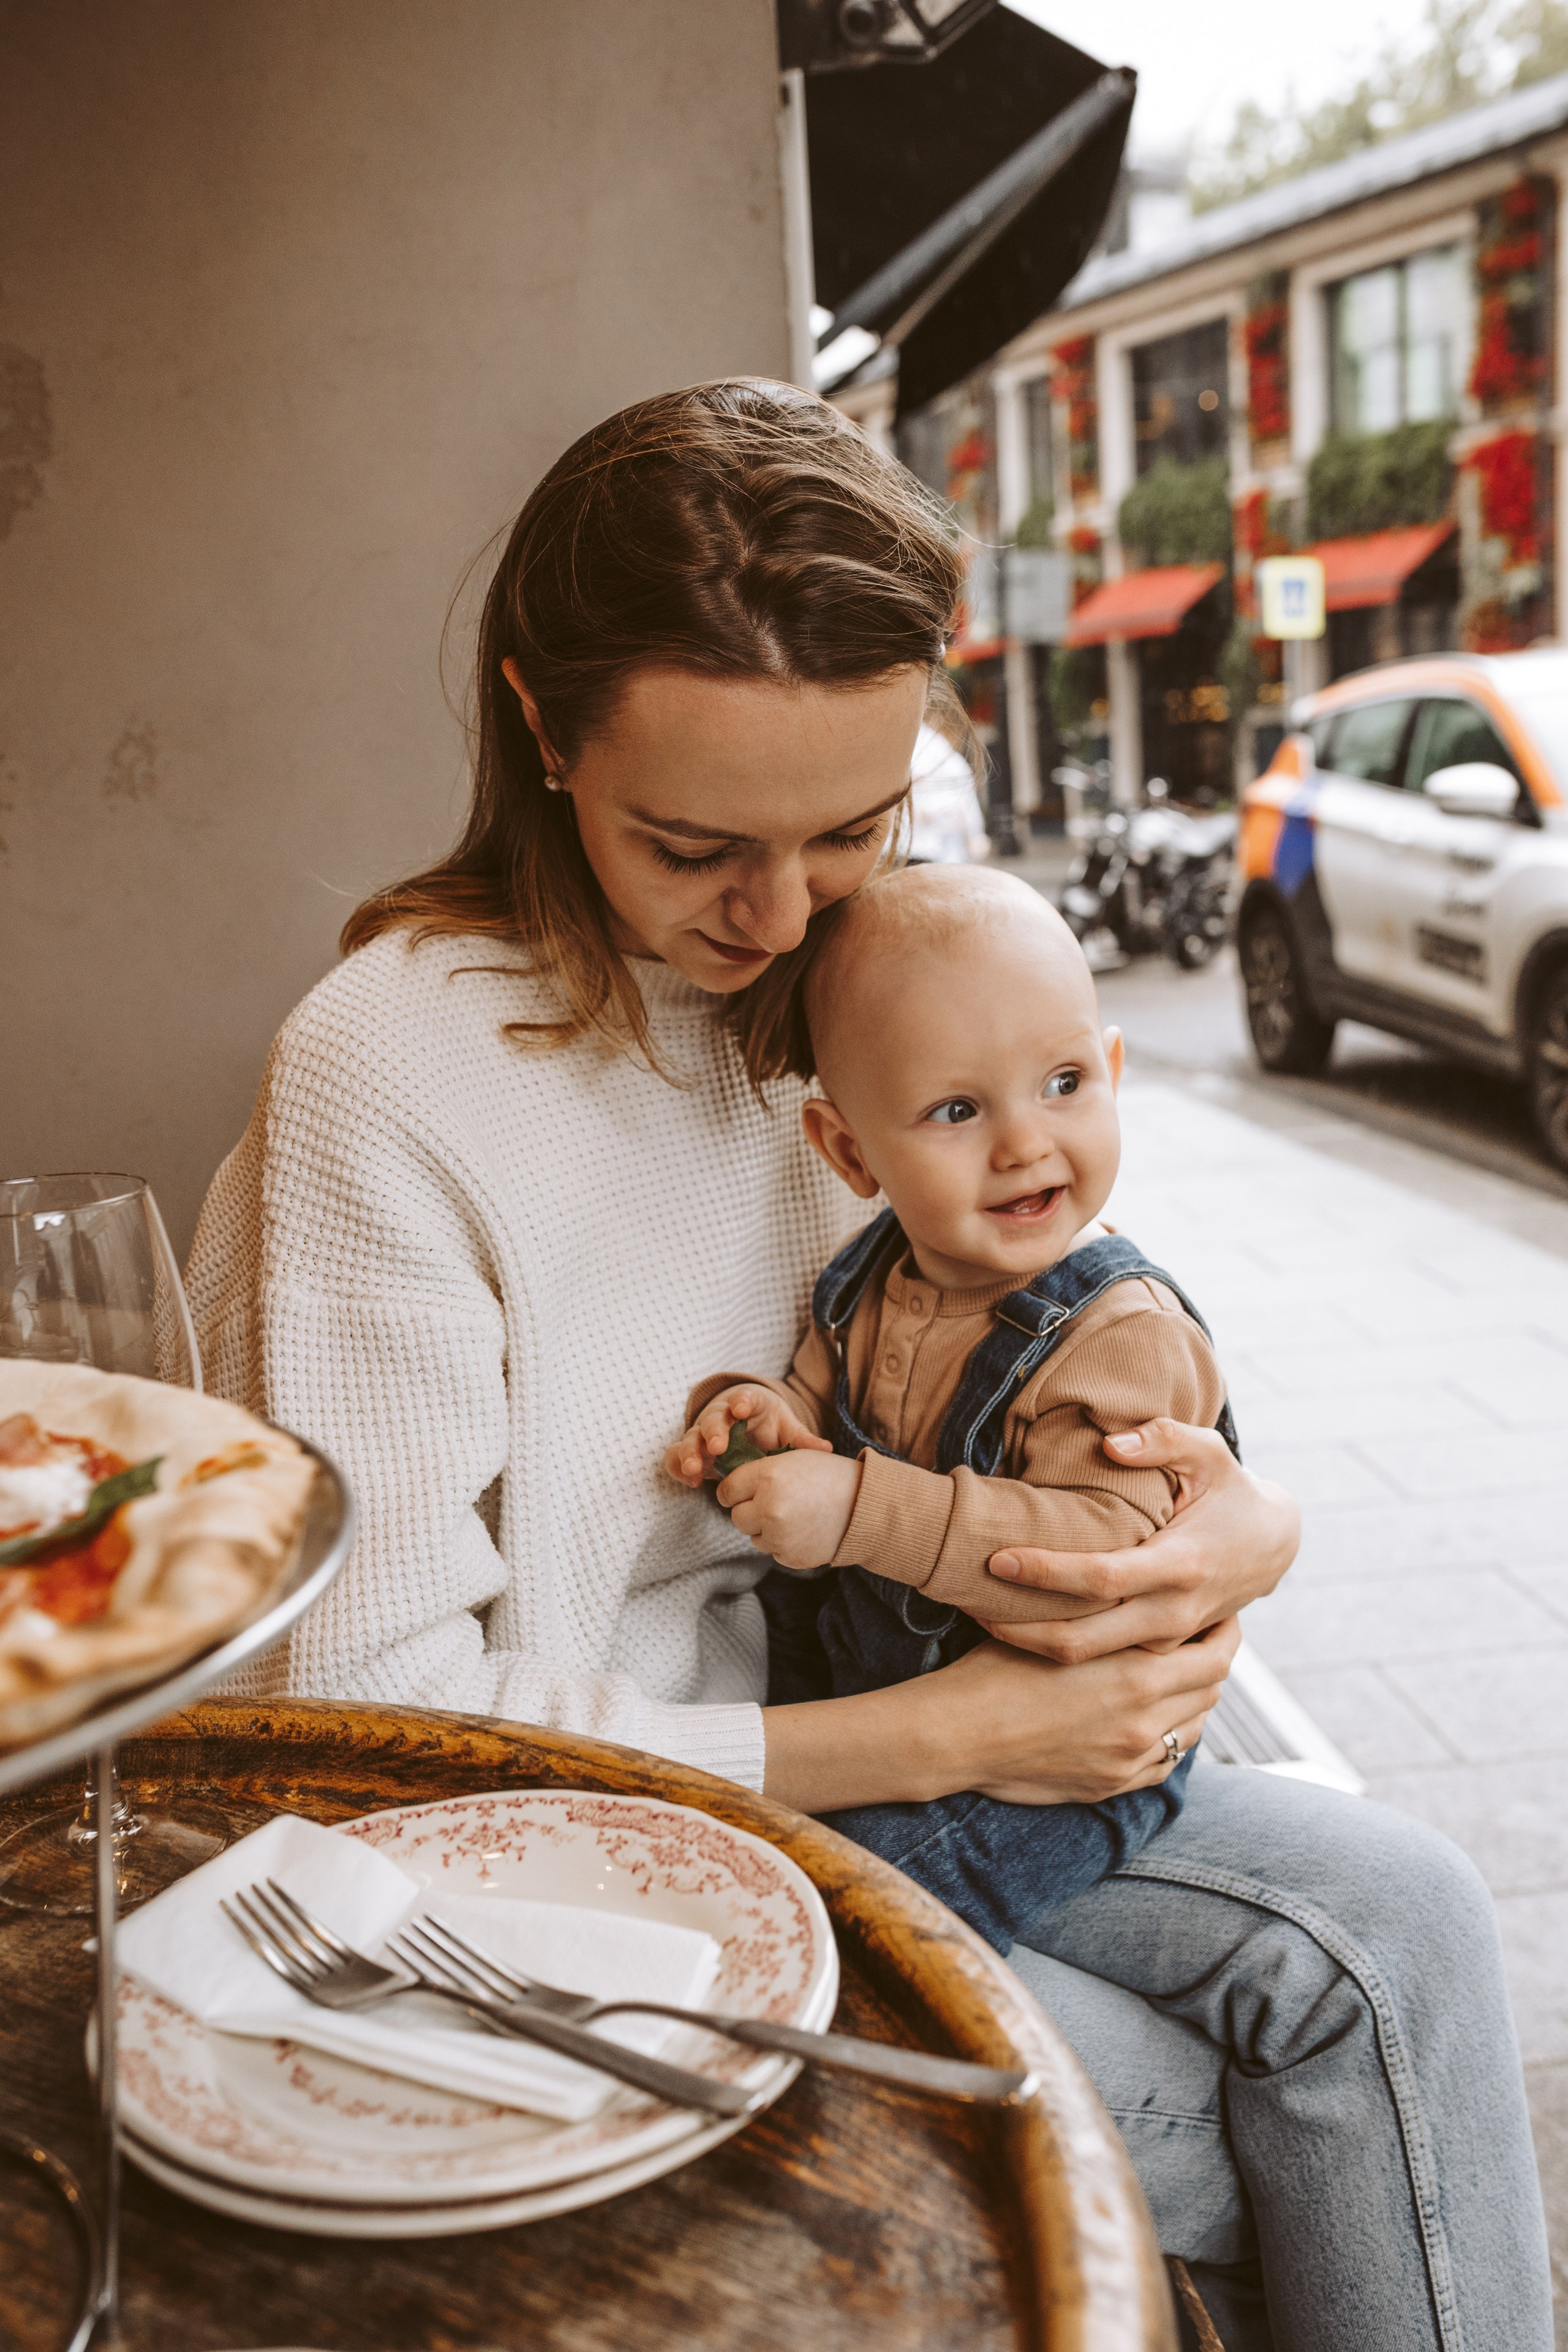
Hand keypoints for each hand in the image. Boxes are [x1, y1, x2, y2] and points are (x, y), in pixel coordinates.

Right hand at [664, 1384, 832, 1489]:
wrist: (745, 1422)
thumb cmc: (768, 1423)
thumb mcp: (786, 1427)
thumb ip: (801, 1439)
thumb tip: (827, 1449)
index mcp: (748, 1404)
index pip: (743, 1398)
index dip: (741, 1401)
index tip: (742, 1408)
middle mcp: (721, 1416)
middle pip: (713, 1419)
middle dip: (714, 1431)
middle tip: (718, 1446)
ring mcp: (703, 1433)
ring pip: (691, 1438)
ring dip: (690, 1452)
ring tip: (693, 1468)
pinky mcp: (692, 1450)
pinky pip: (677, 1456)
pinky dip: (678, 1466)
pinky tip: (689, 1481)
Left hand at [718, 1450, 860, 1570]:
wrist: (864, 1506)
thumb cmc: (828, 1476)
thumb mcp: (793, 1459)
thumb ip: (759, 1472)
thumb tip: (730, 1489)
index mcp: (768, 1477)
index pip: (727, 1490)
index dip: (733, 1491)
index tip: (741, 1493)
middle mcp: (769, 1508)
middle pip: (737, 1517)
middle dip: (750, 1511)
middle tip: (772, 1503)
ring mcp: (779, 1536)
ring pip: (754, 1537)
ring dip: (766, 1529)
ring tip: (794, 1515)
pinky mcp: (790, 1557)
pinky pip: (773, 1551)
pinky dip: (783, 1543)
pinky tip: (804, 1529)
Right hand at [944, 1615, 1239, 1803]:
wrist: (957, 1734)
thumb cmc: (995, 1670)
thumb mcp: (1059, 1629)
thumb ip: (1109, 1622)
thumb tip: (1138, 1600)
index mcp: (1137, 1674)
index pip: (1215, 1651)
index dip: (1224, 1629)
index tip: (1218, 1612)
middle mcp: (1145, 1720)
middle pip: (1211, 1689)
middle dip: (1215, 1661)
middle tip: (1208, 1640)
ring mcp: (1130, 1758)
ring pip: (1192, 1727)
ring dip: (1193, 1701)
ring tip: (1180, 1678)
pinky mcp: (1111, 1785)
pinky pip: (1164, 1763)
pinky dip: (1169, 1739)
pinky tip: (1154, 1722)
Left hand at [980, 1418, 1298, 1662]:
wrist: (1273, 1545)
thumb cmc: (1230, 1491)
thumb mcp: (1210, 1453)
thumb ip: (1164, 1438)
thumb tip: (1112, 1443)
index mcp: (1180, 1565)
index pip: (1102, 1578)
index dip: (1048, 1572)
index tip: (998, 1557)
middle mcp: (1172, 1612)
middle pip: (1084, 1640)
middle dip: (1021, 1627)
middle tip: (966, 1602)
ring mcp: (1166, 1639)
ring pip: (1088, 1661)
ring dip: (1031, 1645)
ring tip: (978, 1616)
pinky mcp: (1160, 1649)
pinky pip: (1102, 1662)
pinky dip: (1058, 1651)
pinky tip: (1016, 1630)